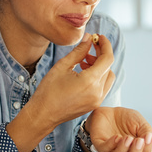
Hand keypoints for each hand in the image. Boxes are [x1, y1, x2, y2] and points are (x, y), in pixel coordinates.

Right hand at [8, 35, 115, 151]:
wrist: (43, 114)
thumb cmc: (49, 90)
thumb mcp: (62, 66)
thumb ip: (79, 51)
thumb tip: (89, 38)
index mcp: (90, 81)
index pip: (107, 59)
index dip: (105, 45)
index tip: (99, 37)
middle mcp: (98, 92)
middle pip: (108, 67)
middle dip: (100, 54)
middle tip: (89, 47)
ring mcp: (97, 100)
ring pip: (108, 77)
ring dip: (100, 66)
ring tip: (84, 61)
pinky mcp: (94, 105)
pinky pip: (103, 87)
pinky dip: (98, 77)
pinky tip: (84, 72)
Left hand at [85, 106, 151, 151]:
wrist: (112, 111)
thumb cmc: (128, 120)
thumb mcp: (141, 123)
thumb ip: (147, 132)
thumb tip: (149, 140)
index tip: (147, 140)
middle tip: (138, 141)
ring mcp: (109, 151)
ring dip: (122, 151)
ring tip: (127, 138)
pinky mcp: (99, 144)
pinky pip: (103, 150)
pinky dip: (111, 144)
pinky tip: (117, 137)